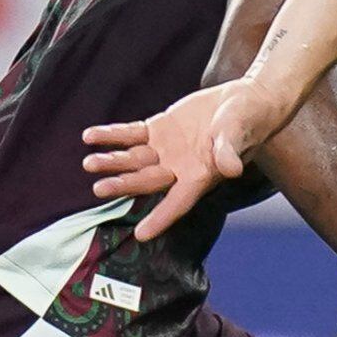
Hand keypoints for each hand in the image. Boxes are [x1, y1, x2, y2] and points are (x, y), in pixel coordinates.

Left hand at [85, 81, 272, 238]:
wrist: (244, 101)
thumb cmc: (247, 121)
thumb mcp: (238, 133)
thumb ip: (229, 151)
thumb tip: (231, 170)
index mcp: (199, 176)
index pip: (178, 202)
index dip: (160, 218)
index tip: (141, 234)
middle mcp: (178, 168)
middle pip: (147, 181)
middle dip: (124, 185)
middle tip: (99, 189)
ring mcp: (166, 150)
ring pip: (134, 159)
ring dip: (112, 162)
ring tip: (89, 163)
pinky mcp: (159, 130)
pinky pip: (130, 134)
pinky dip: (111, 136)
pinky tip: (91, 136)